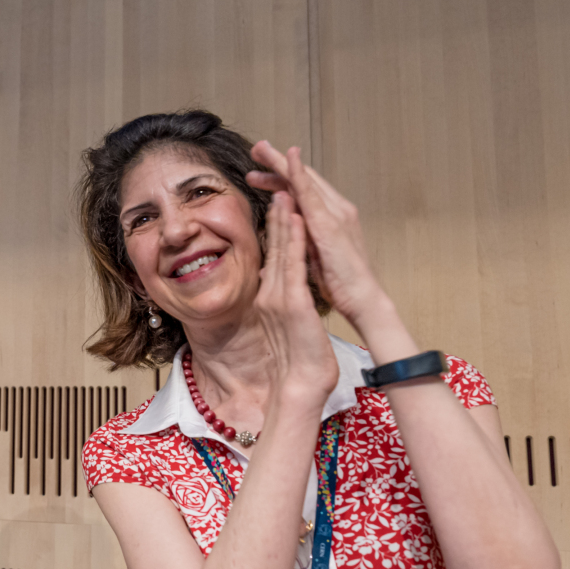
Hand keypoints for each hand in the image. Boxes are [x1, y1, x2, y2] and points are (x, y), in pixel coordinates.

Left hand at [247, 142, 383, 324]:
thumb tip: (276, 249)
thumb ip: (298, 247)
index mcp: (329, 218)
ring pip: (306, 181)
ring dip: (283, 162)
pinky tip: (289, 160)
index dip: (281, 178)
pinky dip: (300, 175)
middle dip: (278, 163)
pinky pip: (313, 194)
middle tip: (257, 148)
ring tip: (262, 149)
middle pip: (303, 180)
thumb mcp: (313, 261)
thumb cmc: (340, 284)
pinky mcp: (330, 223)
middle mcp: (335, 209)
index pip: (302, 192)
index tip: (259, 171)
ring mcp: (335, 214)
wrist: (361, 298)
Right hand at [252, 191, 337, 413]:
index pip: (272, 256)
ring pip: (280, 250)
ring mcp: (278, 297)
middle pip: (273, 246)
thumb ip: (284, 308)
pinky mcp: (292, 303)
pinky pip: (293, 265)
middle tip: (275, 184)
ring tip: (282, 191)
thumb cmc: (299, 360)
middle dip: (275, 214)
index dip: (274, 228)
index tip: (277, 204)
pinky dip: (294, 240)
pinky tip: (295, 220)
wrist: (299, 384)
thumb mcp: (288, 328)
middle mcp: (270, 293)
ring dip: (282, 218)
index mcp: (270, 298)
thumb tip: (281, 299)